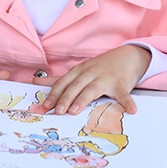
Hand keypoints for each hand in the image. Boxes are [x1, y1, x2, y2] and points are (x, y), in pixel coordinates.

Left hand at [33, 45, 150, 115]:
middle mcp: (91, 73)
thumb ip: (60, 79)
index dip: (54, 93)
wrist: (128, 55)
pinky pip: (124, 94)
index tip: (45, 105)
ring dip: (83, 99)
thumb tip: (35, 82)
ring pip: (93, 89)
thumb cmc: (100, 66)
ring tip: (75, 111)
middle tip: (57, 111)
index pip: (64, 82)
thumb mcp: (79, 70)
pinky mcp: (122, 84)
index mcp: (80, 71)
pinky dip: (127, 103)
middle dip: (65, 98)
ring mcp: (107, 78)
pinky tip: (131, 111)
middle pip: (76, 86)